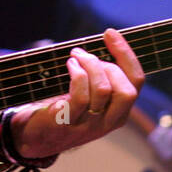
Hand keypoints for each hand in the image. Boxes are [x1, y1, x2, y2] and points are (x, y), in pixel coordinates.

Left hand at [10, 29, 144, 159]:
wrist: (34, 137)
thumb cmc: (62, 108)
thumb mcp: (88, 95)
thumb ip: (98, 77)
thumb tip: (101, 41)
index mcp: (118, 112)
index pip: (136, 82)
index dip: (127, 54)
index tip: (110, 33)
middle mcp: (108, 121)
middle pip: (128, 91)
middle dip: (108, 64)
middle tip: (85, 55)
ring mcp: (89, 125)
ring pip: (103, 90)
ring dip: (89, 65)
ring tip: (75, 56)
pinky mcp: (68, 123)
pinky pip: (81, 97)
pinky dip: (78, 75)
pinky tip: (69, 66)